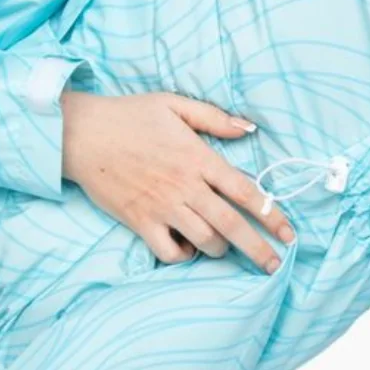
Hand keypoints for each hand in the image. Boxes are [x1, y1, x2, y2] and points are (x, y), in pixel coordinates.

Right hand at [61, 90, 294, 273]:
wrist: (80, 134)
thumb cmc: (128, 116)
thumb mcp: (174, 104)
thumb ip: (214, 118)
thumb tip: (249, 129)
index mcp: (199, 158)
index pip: (246, 191)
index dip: (272, 215)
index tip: (289, 234)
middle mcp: (185, 187)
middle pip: (232, 225)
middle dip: (258, 249)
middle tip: (274, 264)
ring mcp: (163, 207)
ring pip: (205, 241)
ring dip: (220, 250)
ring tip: (224, 248)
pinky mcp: (140, 222)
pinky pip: (170, 252)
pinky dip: (184, 255)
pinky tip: (187, 247)